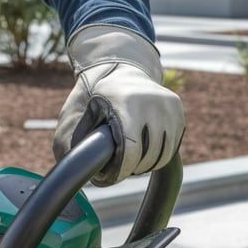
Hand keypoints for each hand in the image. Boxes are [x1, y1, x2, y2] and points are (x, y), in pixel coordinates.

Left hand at [53, 25, 184, 185]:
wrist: (120, 70)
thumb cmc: (94, 99)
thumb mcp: (76, 115)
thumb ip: (69, 144)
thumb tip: (75, 175)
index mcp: (127, 103)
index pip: (131, 150)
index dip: (122, 171)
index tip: (112, 177)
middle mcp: (153, 102)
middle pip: (148, 156)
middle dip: (132, 169)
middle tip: (119, 168)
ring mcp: (169, 106)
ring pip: (163, 155)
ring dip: (146, 165)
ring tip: (131, 161)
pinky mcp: (178, 111)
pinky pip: (172, 147)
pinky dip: (158, 156)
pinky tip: (144, 150)